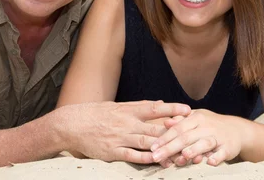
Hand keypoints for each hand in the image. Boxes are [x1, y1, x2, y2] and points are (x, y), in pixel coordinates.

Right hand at [59, 100, 190, 163]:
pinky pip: (132, 155)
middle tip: (191, 132)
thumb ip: (138, 106)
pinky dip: (145, 158)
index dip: (172, 109)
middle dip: (173, 130)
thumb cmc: (96, 114)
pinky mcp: (113, 152)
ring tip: (179, 151)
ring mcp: (120, 138)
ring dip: (163, 147)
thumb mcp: (118, 106)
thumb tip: (158, 103)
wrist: (72, 124)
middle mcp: (127, 123)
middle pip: (154, 127)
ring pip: (146, 142)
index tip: (188, 109)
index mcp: (128, 110)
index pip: (154, 108)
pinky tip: (157, 160)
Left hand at [150, 110, 245, 166]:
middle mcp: (206, 126)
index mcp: (196, 118)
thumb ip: (181, 121)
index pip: (177, 128)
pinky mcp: (228, 147)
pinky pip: (222, 153)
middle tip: (157, 157)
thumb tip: (165, 123)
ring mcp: (218, 137)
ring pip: (204, 143)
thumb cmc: (211, 125)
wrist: (237, 129)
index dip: (164, 138)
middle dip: (170, 148)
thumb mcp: (196, 118)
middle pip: (186, 137)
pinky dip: (216, 157)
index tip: (153, 147)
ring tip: (183, 157)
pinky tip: (210, 162)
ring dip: (193, 150)